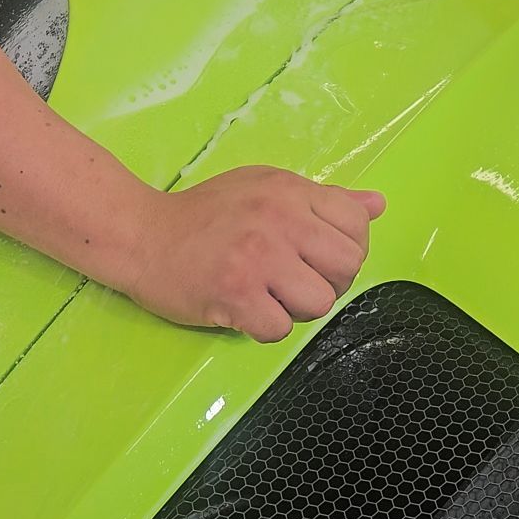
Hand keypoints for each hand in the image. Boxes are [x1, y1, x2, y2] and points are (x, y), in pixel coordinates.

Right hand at [124, 167, 385, 341]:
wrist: (141, 234)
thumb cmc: (206, 213)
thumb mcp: (267, 189)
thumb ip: (324, 200)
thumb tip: (377, 205)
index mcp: (291, 192)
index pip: (357, 226)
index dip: (346, 250)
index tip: (317, 257)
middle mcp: (280, 220)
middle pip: (347, 268)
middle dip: (329, 284)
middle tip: (295, 283)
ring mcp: (258, 258)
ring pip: (319, 304)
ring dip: (297, 310)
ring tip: (268, 296)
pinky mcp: (235, 294)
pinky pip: (280, 330)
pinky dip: (265, 328)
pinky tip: (245, 310)